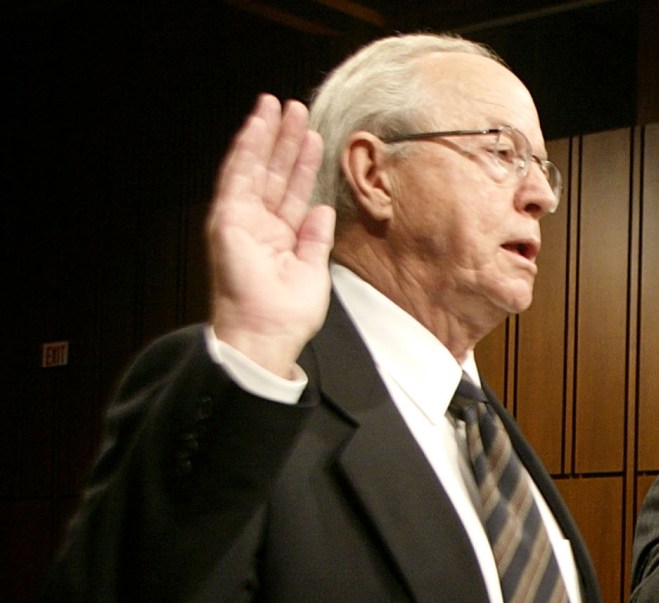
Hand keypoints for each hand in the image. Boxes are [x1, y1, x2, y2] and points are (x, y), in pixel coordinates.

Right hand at [208, 94, 335, 377]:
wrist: (267, 334)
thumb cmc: (288, 314)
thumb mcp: (314, 270)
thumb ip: (316, 238)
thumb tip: (322, 209)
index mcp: (279, 238)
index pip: (291, 192)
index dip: (302, 163)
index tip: (313, 137)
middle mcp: (258, 225)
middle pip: (273, 173)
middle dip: (285, 140)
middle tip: (296, 108)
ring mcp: (241, 220)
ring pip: (255, 167)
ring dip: (267, 135)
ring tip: (279, 105)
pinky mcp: (227, 219)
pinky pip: (237, 176)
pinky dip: (247, 149)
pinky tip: (257, 125)